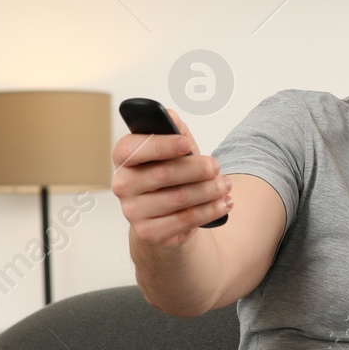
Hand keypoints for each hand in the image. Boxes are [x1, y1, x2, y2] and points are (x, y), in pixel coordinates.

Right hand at [111, 108, 233, 247]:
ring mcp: (132, 211)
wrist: (166, 217)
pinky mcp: (148, 232)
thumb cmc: (170, 177)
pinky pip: (185, 220)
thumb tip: (171, 117)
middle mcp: (122, 184)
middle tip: (216, 166)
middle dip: (196, 169)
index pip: (131, 148)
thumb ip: (173, 131)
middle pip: (162, 174)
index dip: (161, 145)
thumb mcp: (173, 152)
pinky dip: (209, 210)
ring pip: (178, 198)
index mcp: (124, 158)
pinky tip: (224, 203)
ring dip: (208, 190)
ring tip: (226, 185)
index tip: (186, 143)